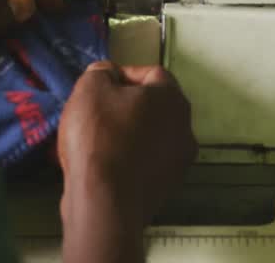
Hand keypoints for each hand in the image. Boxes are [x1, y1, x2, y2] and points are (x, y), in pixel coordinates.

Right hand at [58, 62, 196, 262]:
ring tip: (92, 141)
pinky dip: (124, 160)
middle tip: (94, 112)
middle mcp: (184, 128)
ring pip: (146, 137)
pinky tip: (100, 165)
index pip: (151, 73)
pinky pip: (143, 163)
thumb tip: (107, 75)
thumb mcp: (90, 88)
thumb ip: (101, 72)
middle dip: (122, 107)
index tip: (101, 86)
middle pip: (151, 107)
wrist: (104, 201)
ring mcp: (178, 162)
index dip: (123, 75)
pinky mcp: (165, 188)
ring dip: (123, 134)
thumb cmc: (99, 138)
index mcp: (172, 98)